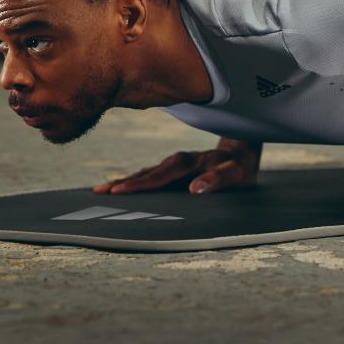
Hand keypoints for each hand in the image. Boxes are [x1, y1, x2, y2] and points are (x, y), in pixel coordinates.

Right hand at [93, 146, 260, 195]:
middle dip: (127, 183)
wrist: (242, 150)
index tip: (120, 192)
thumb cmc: (240, 168)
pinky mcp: (173, 167)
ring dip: (126, 181)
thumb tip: (194, 189)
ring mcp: (175, 163)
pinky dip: (133, 180)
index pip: (164, 175)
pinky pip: (149, 173)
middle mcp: (182, 160)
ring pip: (147, 172)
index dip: (141, 184)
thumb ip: (218, 178)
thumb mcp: (236, 173)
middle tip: (103, 193)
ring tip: (101, 190)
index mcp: (195, 163)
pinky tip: (116, 187)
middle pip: (151, 172)